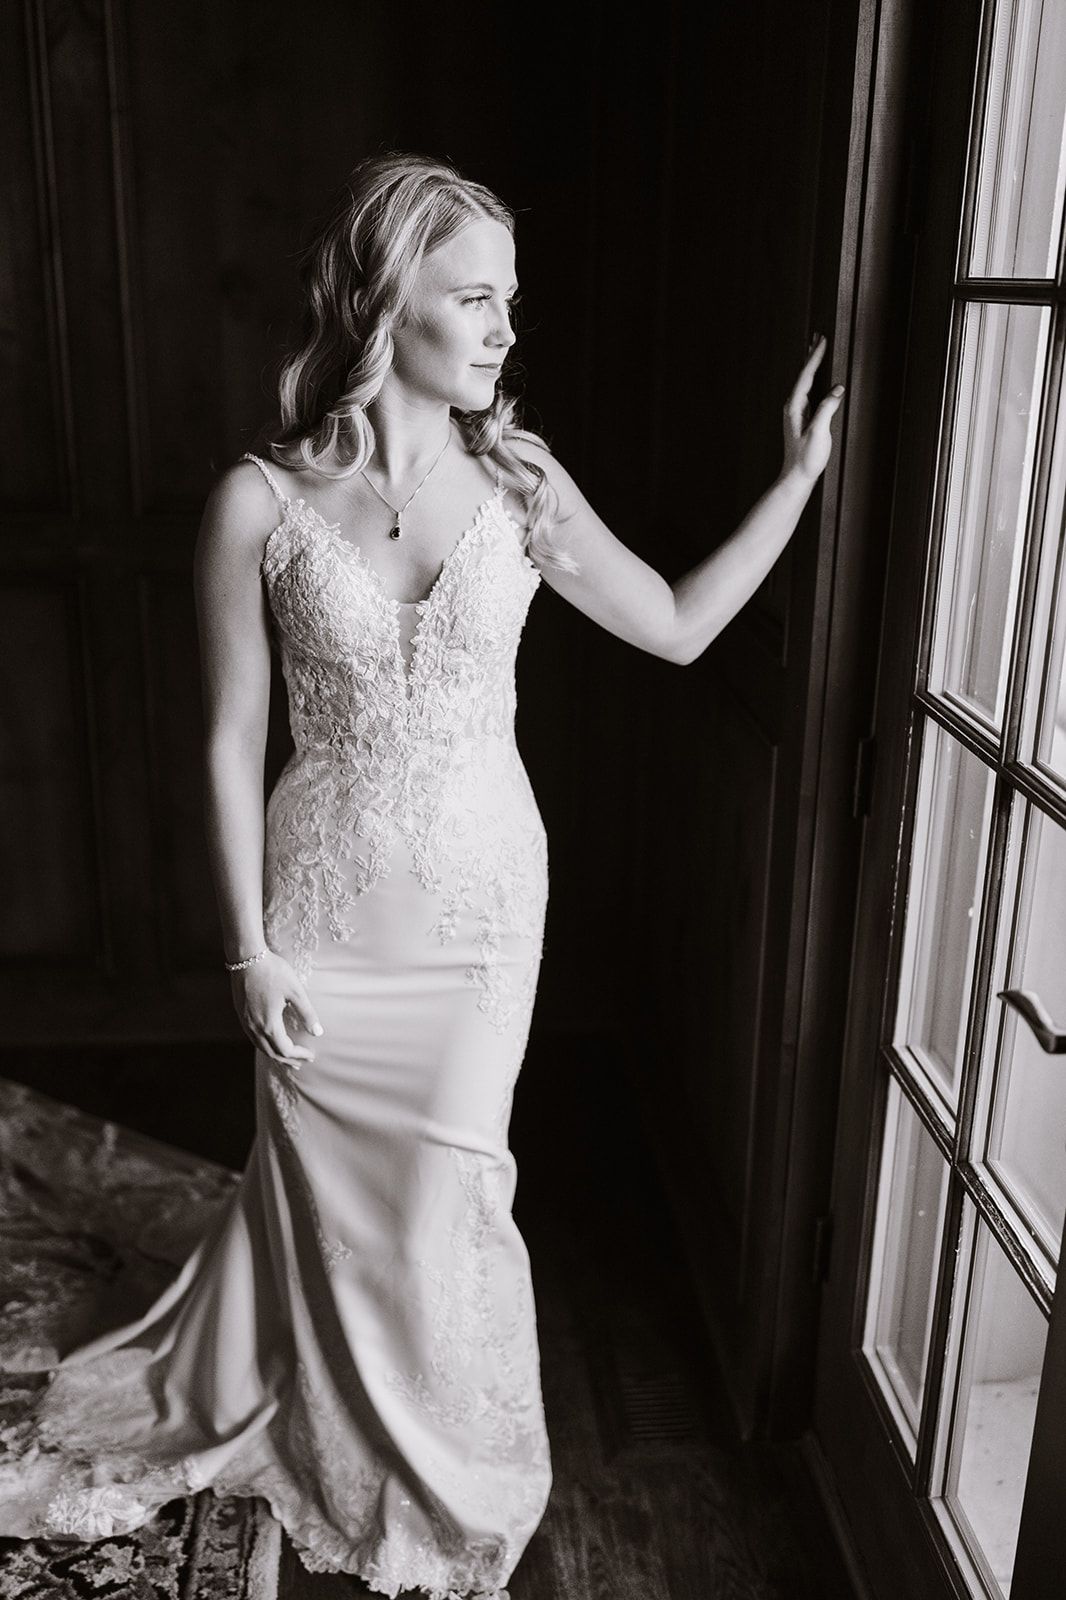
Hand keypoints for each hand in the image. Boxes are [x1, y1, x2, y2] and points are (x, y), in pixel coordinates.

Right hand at [230, 950, 322, 1069]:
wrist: (247, 958)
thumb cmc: (274, 972)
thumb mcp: (295, 992)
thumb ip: (306, 1013)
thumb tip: (317, 1033)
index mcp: (269, 1024)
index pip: (285, 1049)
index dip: (299, 1055)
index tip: (311, 1055)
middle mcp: (254, 1028)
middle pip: (272, 1053)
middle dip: (288, 1059)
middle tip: (302, 1062)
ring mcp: (245, 1022)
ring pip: (261, 1047)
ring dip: (276, 1054)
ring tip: (288, 1058)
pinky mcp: (241, 1015)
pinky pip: (253, 1038)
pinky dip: (265, 1045)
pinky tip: (271, 1041)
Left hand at [782, 333, 844, 486]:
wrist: (796, 476)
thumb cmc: (806, 457)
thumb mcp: (819, 433)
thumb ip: (827, 409)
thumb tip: (837, 389)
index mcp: (795, 406)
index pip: (806, 375)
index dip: (815, 357)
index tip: (822, 340)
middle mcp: (792, 406)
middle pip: (803, 374)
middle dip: (811, 355)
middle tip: (817, 336)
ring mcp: (796, 412)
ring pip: (804, 381)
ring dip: (811, 365)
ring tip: (816, 350)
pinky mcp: (801, 418)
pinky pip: (808, 391)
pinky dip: (813, 379)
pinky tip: (816, 379)